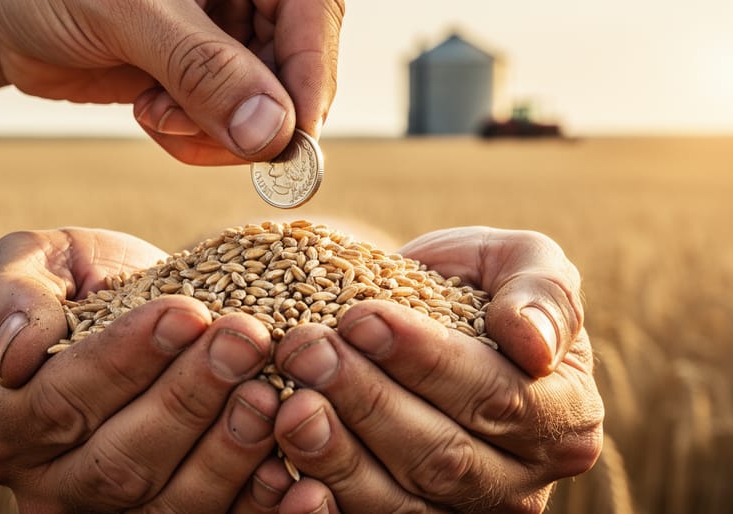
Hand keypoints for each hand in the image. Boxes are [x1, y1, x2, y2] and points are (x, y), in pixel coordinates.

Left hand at [0, 0, 344, 164]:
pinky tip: (150, 113)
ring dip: (214, 134)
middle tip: (178, 126)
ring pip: (265, 112)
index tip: (290, 141)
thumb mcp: (126, 13)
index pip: (315, 17)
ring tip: (152, 113)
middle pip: (296, 72)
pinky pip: (229, 127)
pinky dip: (196, 139)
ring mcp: (230, 38)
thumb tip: (273, 132)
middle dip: (247, 118)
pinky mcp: (205, 76)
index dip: (308, 79)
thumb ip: (200, 68)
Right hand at [0, 228, 282, 511]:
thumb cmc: (81, 284)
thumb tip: (17, 350)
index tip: (187, 312)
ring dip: (228, 452)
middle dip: (189, 399)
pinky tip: (297, 474)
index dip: (126, 359)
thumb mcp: (36, 263)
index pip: (60, 401)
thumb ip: (10, 296)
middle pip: (118, 462)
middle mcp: (47, 483)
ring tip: (271, 393)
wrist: (139, 313)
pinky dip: (257, 506)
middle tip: (245, 342)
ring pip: (167, 505)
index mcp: (0, 420)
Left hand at [271, 227, 603, 512]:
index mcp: (564, 416)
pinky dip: (323, 509)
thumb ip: (543, 294)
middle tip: (306, 352)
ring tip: (288, 405)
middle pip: (442, 455)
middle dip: (366, 401)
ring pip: (399, 503)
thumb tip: (533, 343)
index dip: (426, 361)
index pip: (497, 396)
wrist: (429, 319)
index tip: (361, 317)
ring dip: (336, 456)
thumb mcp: (521, 263)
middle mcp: (523, 480)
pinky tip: (284, 479)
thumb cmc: (480, 286)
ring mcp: (465, 513)